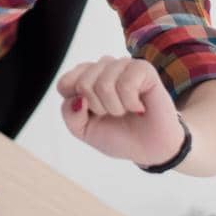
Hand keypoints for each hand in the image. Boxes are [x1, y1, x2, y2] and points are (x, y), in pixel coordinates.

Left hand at [56, 55, 185, 166]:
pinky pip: (125, 84)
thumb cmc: (119, 135)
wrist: (150, 149)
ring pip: (104, 84)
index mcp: (85, 77)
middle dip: (98, 109)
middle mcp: (102, 67)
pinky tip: (139, 107)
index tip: (93, 115)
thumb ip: (70, 114)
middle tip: (114, 114)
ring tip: (127, 111)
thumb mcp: (84, 130)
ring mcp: (122, 65)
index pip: (64, 83)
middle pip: (83, 84)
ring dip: (116, 108)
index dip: (76, 106)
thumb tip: (78, 97)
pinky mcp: (143, 68)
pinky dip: (131, 103)